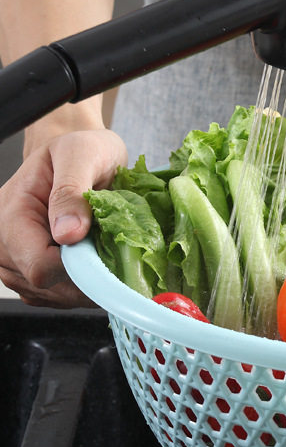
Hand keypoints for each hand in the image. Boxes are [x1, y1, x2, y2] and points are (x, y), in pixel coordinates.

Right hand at [0, 128, 127, 306]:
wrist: (83, 153)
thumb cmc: (82, 149)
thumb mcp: (81, 155)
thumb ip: (71, 192)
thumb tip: (68, 234)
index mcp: (12, 214)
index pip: (38, 266)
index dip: (77, 268)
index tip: (106, 252)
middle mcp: (7, 243)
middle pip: (47, 287)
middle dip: (87, 278)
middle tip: (114, 250)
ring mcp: (19, 262)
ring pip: (55, 297)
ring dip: (89, 285)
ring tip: (107, 253)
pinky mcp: (36, 274)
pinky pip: (60, 297)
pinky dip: (85, 288)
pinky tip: (100, 265)